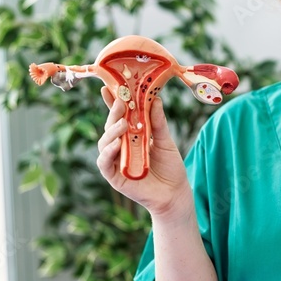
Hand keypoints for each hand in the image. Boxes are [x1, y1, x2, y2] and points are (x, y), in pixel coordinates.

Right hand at [97, 87, 188, 217]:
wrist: (175, 193)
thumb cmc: (170, 167)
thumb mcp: (165, 141)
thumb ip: (158, 122)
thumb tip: (156, 99)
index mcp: (131, 136)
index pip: (119, 117)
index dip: (113, 103)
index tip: (109, 87)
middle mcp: (120, 146)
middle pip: (110, 127)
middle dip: (114, 113)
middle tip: (121, 102)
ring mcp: (115, 161)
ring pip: (104, 143)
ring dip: (112, 132)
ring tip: (123, 124)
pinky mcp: (114, 176)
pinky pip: (104, 163)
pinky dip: (108, 153)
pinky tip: (116, 145)